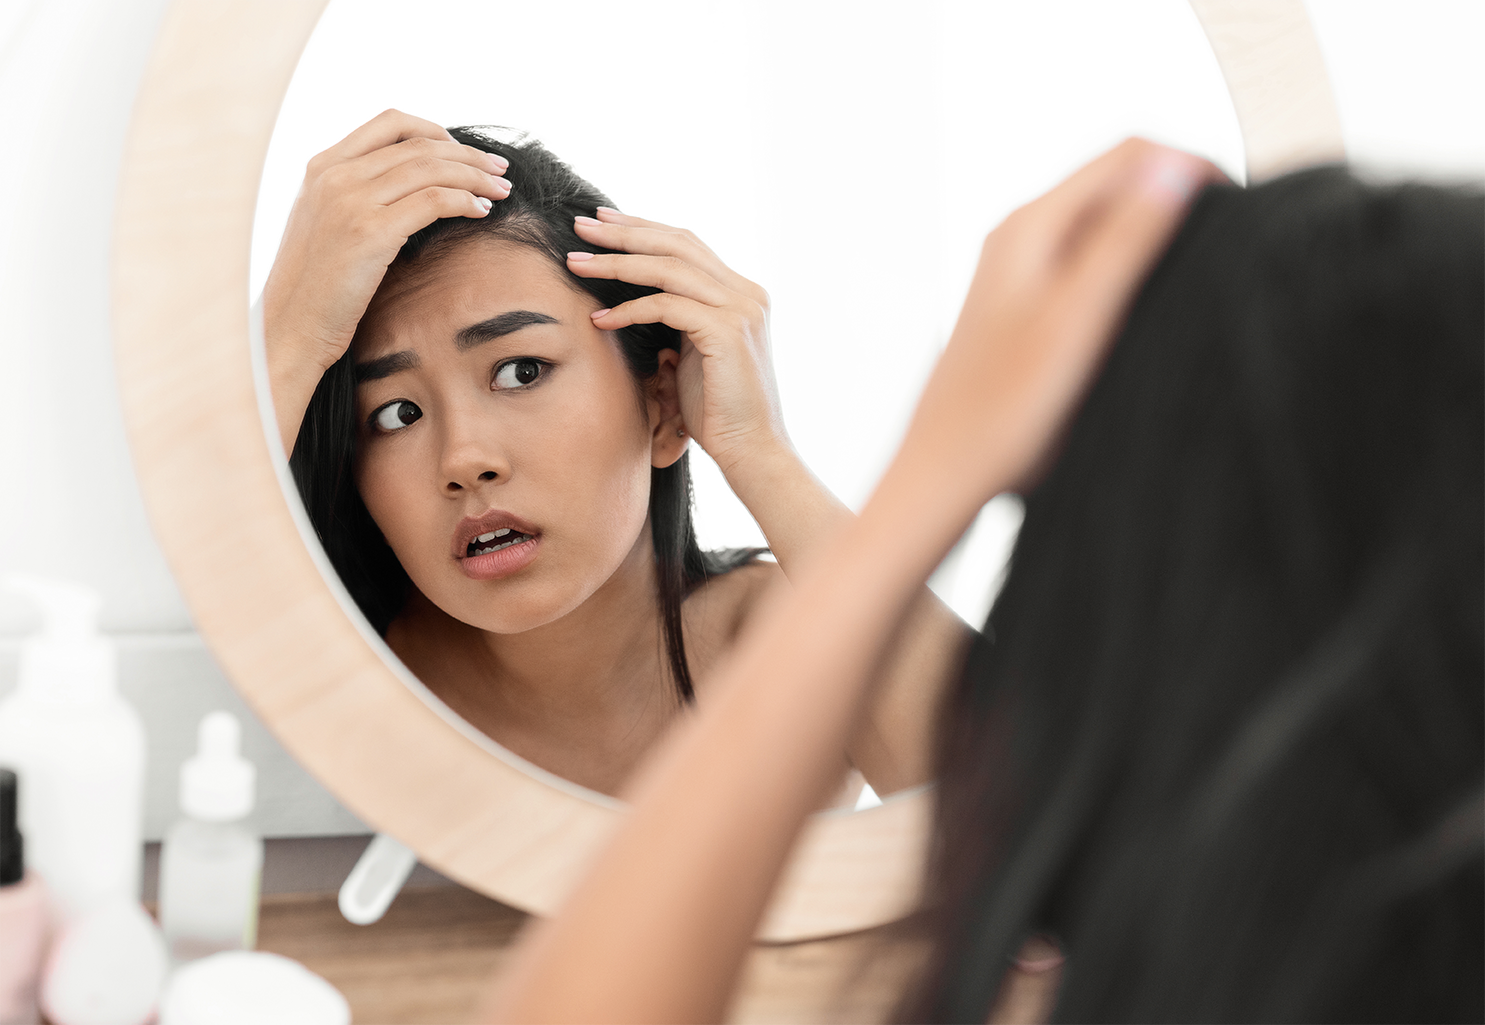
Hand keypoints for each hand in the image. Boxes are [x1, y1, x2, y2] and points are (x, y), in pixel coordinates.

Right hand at [262, 110, 512, 448]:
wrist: (289, 328)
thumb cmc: (315, 289)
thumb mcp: (326, 227)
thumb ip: (358, 198)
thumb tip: (411, 191)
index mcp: (322, 167)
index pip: (390, 123)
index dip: (436, 130)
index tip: (464, 151)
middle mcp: (335, 174)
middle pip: (419, 144)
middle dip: (468, 154)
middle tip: (499, 169)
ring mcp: (350, 200)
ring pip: (431, 168)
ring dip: (475, 176)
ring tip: (501, 190)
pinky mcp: (370, 232)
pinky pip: (433, 201)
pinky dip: (464, 201)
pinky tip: (481, 212)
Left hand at [564, 210, 785, 478]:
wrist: (753, 451)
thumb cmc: (719, 412)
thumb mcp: (695, 353)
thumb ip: (679, 320)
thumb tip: (638, 299)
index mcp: (742, 293)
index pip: (687, 245)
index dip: (643, 229)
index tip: (602, 223)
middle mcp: (746, 293)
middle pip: (677, 244)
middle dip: (625, 232)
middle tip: (581, 226)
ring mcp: (741, 309)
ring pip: (668, 268)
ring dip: (617, 263)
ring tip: (576, 264)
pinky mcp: (727, 332)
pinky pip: (666, 307)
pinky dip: (629, 309)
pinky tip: (600, 319)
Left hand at [883, 138, 1221, 537]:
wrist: (946, 473)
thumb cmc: (1001, 412)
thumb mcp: (1076, 320)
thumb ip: (1124, 241)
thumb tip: (1174, 170)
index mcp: (1030, 226)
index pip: (1130, 154)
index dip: (1193, 167)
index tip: (1240, 210)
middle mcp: (1022, 237)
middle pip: (1120, 182)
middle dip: (1180, 196)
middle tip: (1232, 242)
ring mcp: (1023, 272)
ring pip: (1108, 223)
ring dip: (1159, 233)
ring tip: (1202, 274)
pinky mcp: (1030, 308)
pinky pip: (1092, 264)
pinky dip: (1133, 269)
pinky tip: (1156, 308)